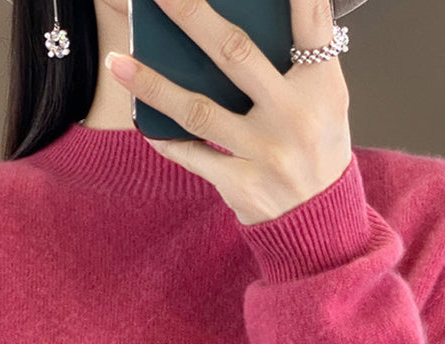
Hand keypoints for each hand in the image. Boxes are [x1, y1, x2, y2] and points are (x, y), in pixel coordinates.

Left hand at [105, 0, 352, 225]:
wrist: (319, 221)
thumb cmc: (316, 150)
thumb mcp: (325, 101)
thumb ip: (296, 62)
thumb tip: (243, 18)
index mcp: (321, 87)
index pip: (311, 25)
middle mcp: (293, 118)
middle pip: (236, 55)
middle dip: (192, 16)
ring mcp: (264, 154)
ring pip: (199, 110)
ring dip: (153, 85)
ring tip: (118, 62)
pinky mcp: (241, 184)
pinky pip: (192, 154)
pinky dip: (164, 137)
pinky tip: (141, 119)